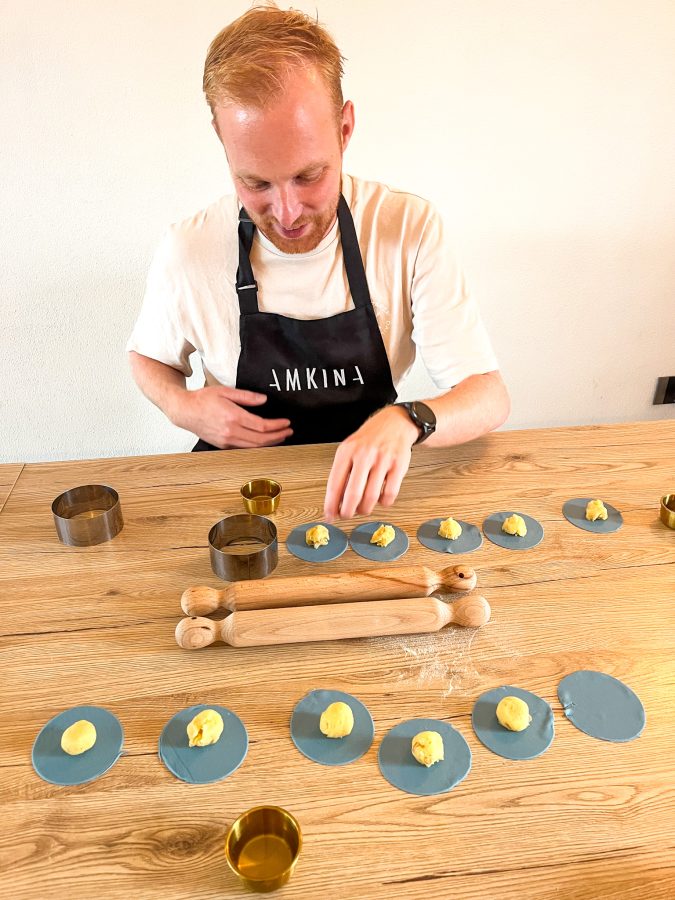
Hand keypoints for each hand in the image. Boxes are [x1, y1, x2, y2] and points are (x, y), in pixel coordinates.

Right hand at [173, 386, 292, 448]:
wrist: (185, 411)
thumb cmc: (202, 399)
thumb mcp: (225, 391)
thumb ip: (246, 396)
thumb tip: (263, 400)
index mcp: (233, 416)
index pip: (262, 425)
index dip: (277, 426)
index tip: (286, 423)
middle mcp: (230, 431)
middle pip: (261, 439)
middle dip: (278, 436)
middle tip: (288, 431)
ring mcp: (226, 440)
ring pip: (254, 447)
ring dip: (270, 443)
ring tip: (280, 437)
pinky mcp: (223, 445)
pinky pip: (244, 449)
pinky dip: (257, 447)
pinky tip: (264, 442)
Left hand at [323, 406, 418, 519]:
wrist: (395, 423)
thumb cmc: (369, 440)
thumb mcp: (349, 449)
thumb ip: (342, 472)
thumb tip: (335, 502)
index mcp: (347, 451)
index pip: (334, 483)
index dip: (331, 504)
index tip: (329, 515)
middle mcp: (364, 454)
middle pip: (353, 493)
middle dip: (347, 511)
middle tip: (346, 516)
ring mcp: (383, 460)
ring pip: (371, 496)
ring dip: (365, 509)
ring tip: (362, 509)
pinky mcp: (399, 465)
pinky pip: (390, 493)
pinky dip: (384, 502)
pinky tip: (380, 500)